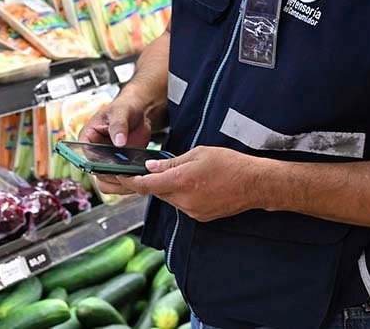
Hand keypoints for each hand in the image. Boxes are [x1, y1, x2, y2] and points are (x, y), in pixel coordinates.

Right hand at [81, 89, 154, 195]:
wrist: (139, 112)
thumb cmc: (125, 107)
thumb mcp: (121, 112)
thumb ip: (119, 125)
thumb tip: (118, 142)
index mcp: (87, 138)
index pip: (86, 157)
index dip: (98, 165)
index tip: (112, 167)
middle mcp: (94, 153)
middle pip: (97, 173)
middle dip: (113, 176)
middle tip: (129, 175)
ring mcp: (106, 161)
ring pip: (108, 182)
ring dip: (121, 184)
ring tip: (136, 178)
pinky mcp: (119, 167)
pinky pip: (120, 181)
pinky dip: (129, 183)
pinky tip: (141, 177)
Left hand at [129, 146, 268, 221]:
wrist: (255, 184)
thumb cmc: (230, 164)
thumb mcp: (198, 153)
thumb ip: (171, 162)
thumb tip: (151, 167)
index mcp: (180, 182)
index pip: (145, 185)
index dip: (127, 181)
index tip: (115, 177)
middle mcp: (183, 200)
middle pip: (156, 192)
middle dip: (146, 182)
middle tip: (135, 173)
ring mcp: (192, 211)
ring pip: (169, 198)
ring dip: (166, 187)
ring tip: (176, 174)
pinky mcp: (200, 216)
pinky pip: (182, 204)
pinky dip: (180, 194)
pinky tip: (193, 184)